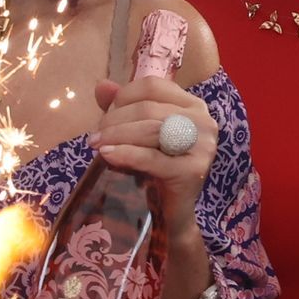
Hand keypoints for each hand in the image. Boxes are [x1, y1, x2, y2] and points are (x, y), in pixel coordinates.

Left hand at [92, 71, 218, 235]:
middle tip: (95, 136)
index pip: (152, 86)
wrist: (172, 212)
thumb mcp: (138, 133)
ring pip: (150, 129)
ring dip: (116, 135)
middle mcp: (203, 121)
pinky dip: (125, 154)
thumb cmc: (155, 169)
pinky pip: (151, 157)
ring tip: (96, 145)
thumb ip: (122, 107)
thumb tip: (101, 85)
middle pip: (148, 108)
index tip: (104, 115)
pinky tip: (106, 155)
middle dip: (114, 120)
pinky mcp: (193, 170)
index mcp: (193, 105)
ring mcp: (202, 145)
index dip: (123, 97)